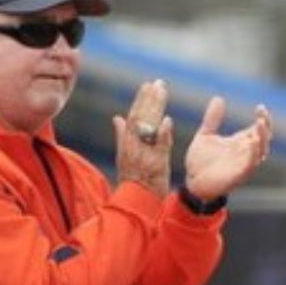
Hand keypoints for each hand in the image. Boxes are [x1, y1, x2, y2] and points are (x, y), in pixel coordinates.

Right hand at [113, 79, 172, 198]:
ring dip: (157, 109)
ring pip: (150, 128)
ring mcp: (145, 154)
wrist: (137, 201)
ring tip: (163, 93)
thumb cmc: (133, 180)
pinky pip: (160, 148)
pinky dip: (163, 134)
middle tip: (159, 83)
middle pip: (143, 118)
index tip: (147, 85)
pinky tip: (168, 121)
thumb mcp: (122, 156)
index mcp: (127, 142)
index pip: (134, 116)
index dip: (141, 100)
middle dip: (151, 99)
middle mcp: (134, 146)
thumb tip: (117, 118)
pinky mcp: (156, 165)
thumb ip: (121, 135)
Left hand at [184, 98, 272, 198]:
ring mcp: (243, 164)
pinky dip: (253, 154)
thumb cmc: (200, 162)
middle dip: (265, 126)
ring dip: (262, 138)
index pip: (258, 129)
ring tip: (260, 124)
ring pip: (261, 151)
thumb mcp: (205, 135)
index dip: (263, 118)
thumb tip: (219, 98)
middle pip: (264, 138)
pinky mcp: (238, 175)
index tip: (260, 107)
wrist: (192, 182)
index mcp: (239, 143)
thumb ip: (212, 119)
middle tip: (262, 114)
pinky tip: (253, 142)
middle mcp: (244, 153)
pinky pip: (250, 165)